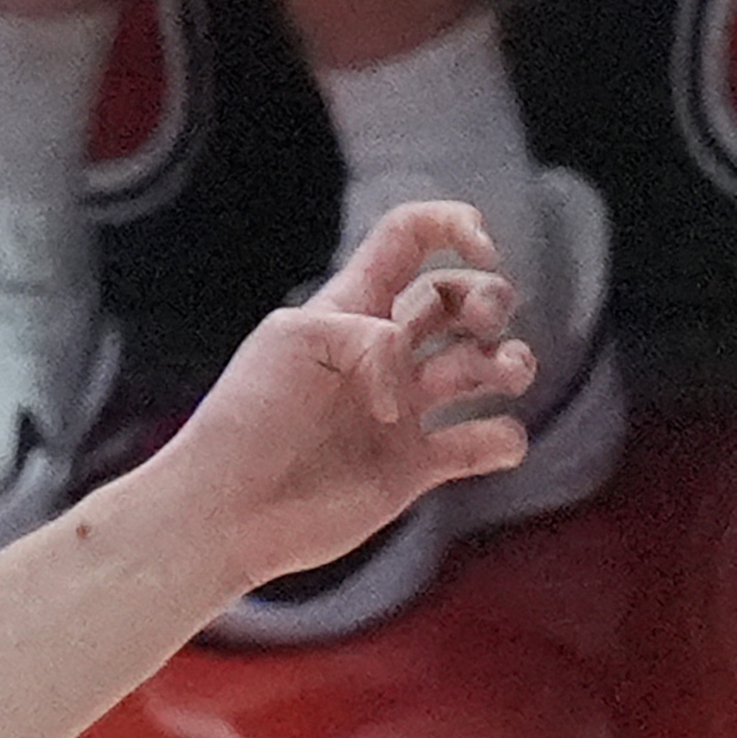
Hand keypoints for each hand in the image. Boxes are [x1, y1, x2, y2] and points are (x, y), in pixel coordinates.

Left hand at [143, 199, 539, 594]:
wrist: (224, 511)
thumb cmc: (246, 419)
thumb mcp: (298, 340)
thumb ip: (374, 336)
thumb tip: (415, 384)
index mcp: (349, 309)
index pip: (410, 240)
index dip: (456, 227)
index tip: (483, 246)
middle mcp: (381, 354)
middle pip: (461, 299)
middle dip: (491, 297)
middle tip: (483, 322)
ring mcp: (402, 410)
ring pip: (484, 366)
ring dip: (513, 362)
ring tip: (503, 374)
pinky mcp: (414, 466)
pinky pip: (486, 442)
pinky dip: (505, 437)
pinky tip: (490, 441)